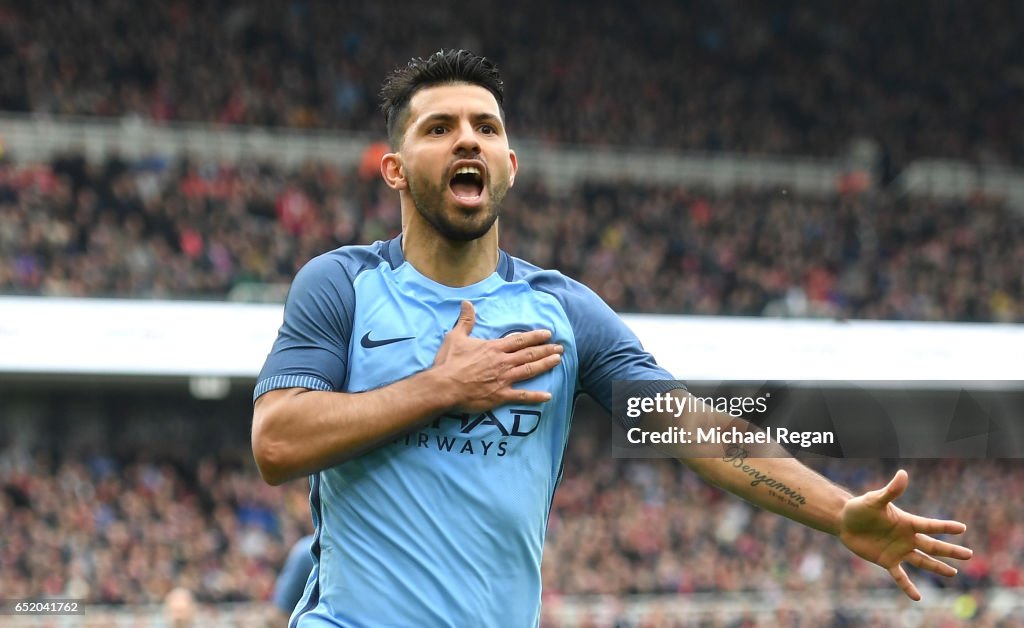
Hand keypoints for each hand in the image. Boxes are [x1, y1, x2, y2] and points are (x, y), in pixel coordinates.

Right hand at [432, 300, 562, 411]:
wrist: (444, 386)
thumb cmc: (449, 362)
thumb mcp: (456, 337)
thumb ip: (465, 320)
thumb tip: (466, 303)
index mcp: (494, 348)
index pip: (519, 340)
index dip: (535, 336)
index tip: (548, 333)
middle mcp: (502, 362)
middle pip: (529, 354)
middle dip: (546, 350)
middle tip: (560, 348)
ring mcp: (503, 379)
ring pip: (529, 370)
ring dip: (545, 365)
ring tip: (558, 361)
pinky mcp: (500, 395)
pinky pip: (521, 396)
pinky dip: (535, 396)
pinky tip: (548, 396)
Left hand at [838, 469, 971, 599]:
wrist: (844, 521)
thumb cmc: (860, 508)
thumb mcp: (874, 499)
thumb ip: (890, 490)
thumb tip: (903, 474)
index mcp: (906, 522)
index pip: (930, 526)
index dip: (945, 527)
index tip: (962, 528)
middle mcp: (906, 538)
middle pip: (932, 546)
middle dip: (951, 551)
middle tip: (969, 555)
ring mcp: (898, 550)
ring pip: (922, 561)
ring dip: (937, 568)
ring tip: (953, 574)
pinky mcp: (887, 561)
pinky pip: (900, 576)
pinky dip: (908, 586)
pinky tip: (917, 597)